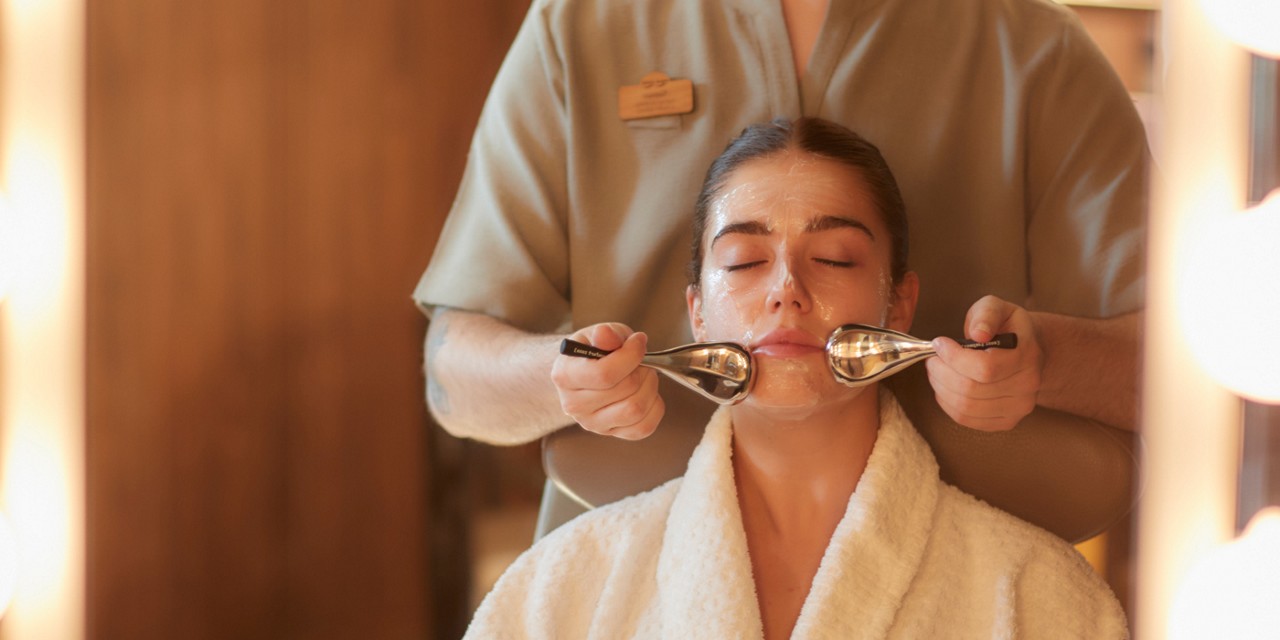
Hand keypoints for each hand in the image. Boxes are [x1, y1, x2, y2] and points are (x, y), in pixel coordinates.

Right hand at [550, 323, 663, 439]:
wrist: (585, 371)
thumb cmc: (593, 351)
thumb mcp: (597, 334)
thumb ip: (604, 334)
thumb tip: (605, 334)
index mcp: (565, 376)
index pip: (605, 374)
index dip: (631, 355)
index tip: (638, 341)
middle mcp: (574, 405)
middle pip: (626, 390)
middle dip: (642, 369)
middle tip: (640, 360)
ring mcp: (592, 423)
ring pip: (636, 410)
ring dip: (650, 387)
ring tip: (644, 375)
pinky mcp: (611, 434)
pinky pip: (643, 427)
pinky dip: (654, 407)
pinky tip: (646, 392)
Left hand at [924, 295, 1043, 430]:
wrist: (1027, 351)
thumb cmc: (1006, 328)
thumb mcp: (997, 308)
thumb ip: (986, 314)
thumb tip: (978, 333)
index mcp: (1028, 355)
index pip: (984, 368)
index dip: (954, 357)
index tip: (940, 343)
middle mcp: (1028, 386)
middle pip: (970, 390)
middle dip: (941, 372)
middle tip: (932, 359)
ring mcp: (1018, 407)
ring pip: (965, 407)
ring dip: (940, 388)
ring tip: (936, 371)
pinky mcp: (1006, 422)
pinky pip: (966, 419)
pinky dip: (947, 403)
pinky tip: (945, 387)